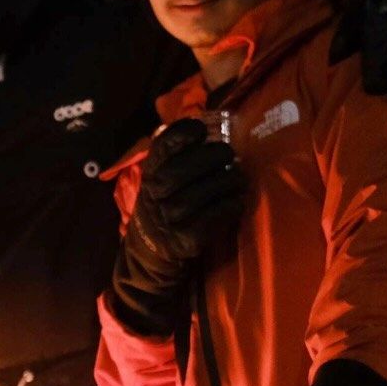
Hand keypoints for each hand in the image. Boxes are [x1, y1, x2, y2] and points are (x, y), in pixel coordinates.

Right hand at [105, 118, 245, 336]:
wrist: (148, 259)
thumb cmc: (162, 211)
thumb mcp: (159, 182)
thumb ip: (176, 157)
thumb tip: (210, 126)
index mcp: (150, 173)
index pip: (162, 146)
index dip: (182, 134)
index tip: (201, 130)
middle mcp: (155, 194)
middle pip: (183, 169)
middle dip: (212, 157)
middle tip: (229, 155)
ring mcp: (167, 219)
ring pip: (201, 194)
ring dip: (226, 182)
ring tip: (239, 178)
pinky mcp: (183, 241)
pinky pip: (211, 219)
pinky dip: (229, 207)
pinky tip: (238, 201)